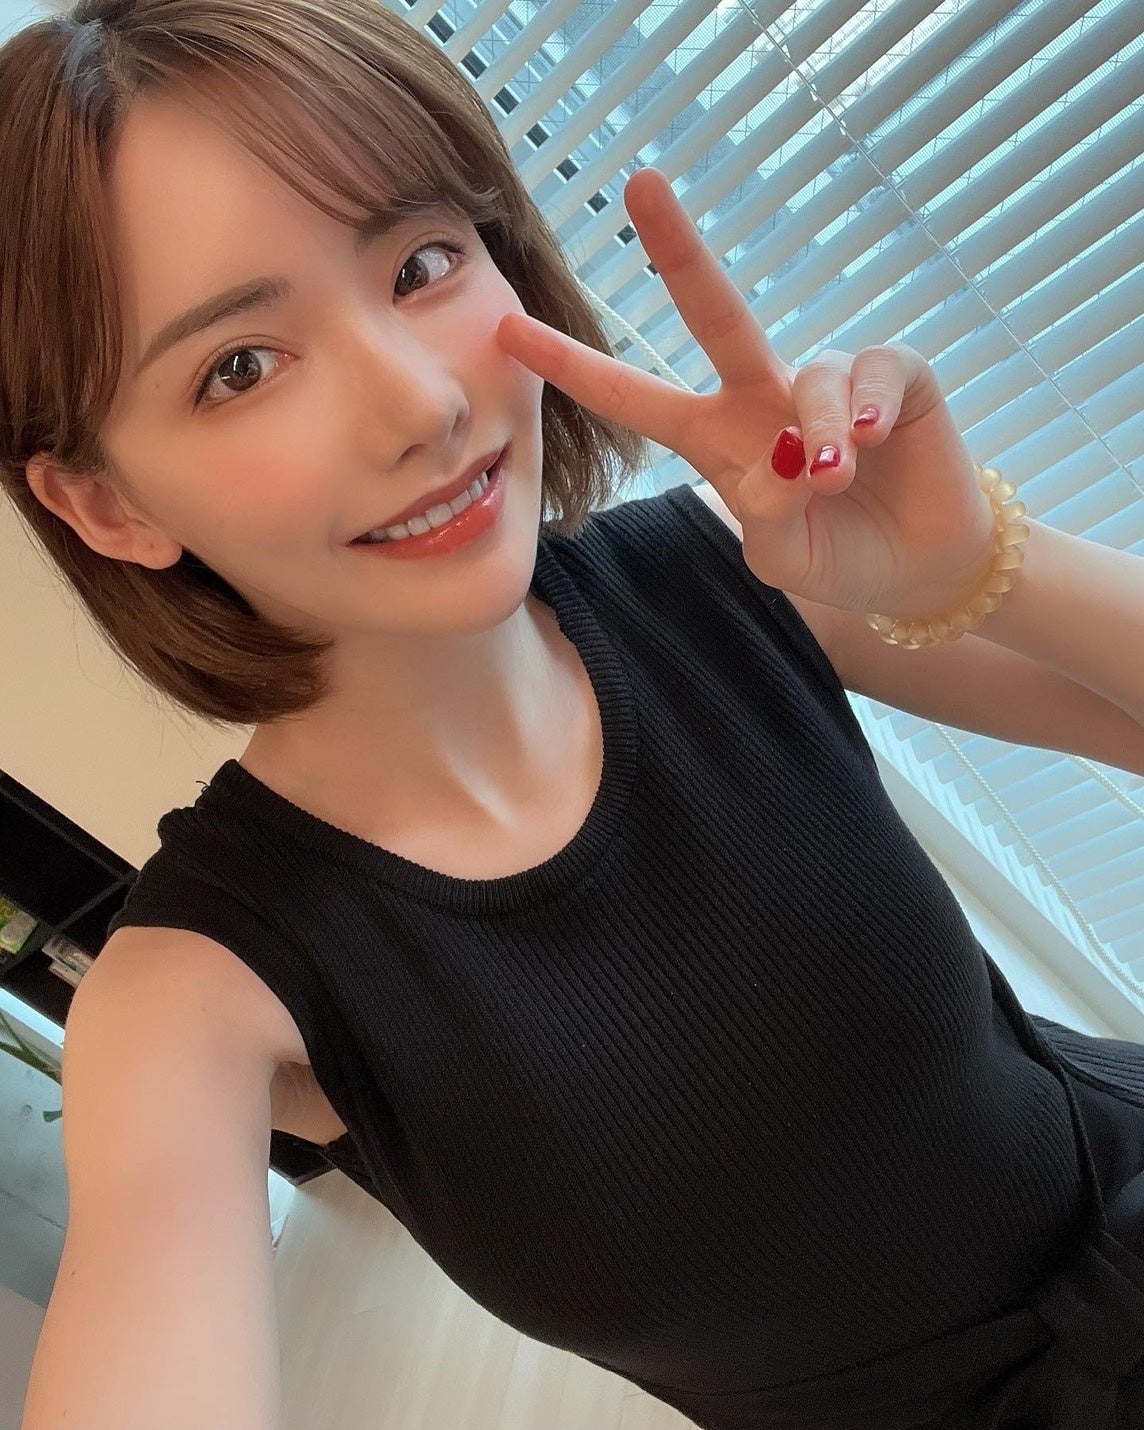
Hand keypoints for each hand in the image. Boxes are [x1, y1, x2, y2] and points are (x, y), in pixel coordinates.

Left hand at [496, 168, 996, 618]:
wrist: (919, 569)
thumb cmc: (838, 558)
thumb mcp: (786, 559)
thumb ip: (771, 524)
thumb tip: (786, 469)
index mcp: (718, 438)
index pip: (634, 397)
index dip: (574, 366)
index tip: (507, 331)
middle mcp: (764, 395)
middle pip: (714, 310)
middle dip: (678, 249)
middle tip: (640, 185)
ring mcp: (828, 380)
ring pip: (809, 375)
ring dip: (820, 434)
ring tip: (834, 481)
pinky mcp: (898, 375)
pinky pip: (873, 370)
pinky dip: (869, 409)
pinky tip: (875, 441)